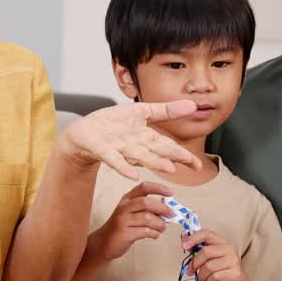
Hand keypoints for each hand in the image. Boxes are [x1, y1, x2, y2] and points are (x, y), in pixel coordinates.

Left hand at [59, 101, 201, 178]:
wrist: (83, 131)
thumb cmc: (112, 124)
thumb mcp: (141, 112)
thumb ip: (166, 111)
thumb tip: (192, 104)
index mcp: (145, 137)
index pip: (167, 145)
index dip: (182, 154)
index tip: (197, 165)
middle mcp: (135, 145)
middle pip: (157, 151)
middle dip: (174, 158)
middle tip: (192, 166)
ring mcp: (119, 148)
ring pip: (139, 155)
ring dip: (154, 162)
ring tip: (169, 169)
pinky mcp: (102, 148)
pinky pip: (113, 159)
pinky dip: (123, 167)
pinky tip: (133, 175)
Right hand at [90, 182, 172, 260]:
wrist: (104, 243)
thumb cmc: (122, 227)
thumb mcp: (132, 213)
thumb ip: (147, 209)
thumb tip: (168, 210)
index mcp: (127, 199)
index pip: (144, 187)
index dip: (159, 188)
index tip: (171, 193)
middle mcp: (124, 207)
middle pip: (146, 202)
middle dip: (162, 208)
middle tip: (171, 214)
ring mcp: (123, 220)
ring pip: (147, 218)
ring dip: (160, 224)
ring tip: (162, 228)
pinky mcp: (124, 234)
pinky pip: (145, 231)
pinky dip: (154, 233)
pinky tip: (155, 235)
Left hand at [183, 229, 256, 280]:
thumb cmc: (222, 269)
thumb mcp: (211, 257)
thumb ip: (199, 250)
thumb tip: (185, 244)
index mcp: (222, 241)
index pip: (206, 234)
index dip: (193, 238)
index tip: (183, 245)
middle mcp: (229, 248)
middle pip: (205, 252)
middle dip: (194, 264)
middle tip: (190, 271)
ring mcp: (233, 260)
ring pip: (208, 267)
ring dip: (201, 276)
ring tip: (202, 279)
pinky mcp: (235, 273)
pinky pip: (215, 277)